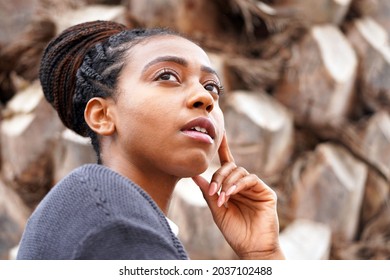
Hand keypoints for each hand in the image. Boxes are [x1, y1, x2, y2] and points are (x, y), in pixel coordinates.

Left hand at [192, 133, 284, 259]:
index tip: (220, 133)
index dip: (223, 148)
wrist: (251, 248)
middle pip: (230, 167)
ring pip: (240, 171)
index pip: (226, 165)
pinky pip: (251, 179)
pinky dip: (238, 184)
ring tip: (222, 198)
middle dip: (219, 175)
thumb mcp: (217, 211)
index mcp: (231, 188)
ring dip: (227, 182)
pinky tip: (230, 194)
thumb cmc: (234, 232)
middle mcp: (243, 185)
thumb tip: (194, 175)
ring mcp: (254, 188)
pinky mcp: (265, 192)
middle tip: (213, 190)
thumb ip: (208, 193)